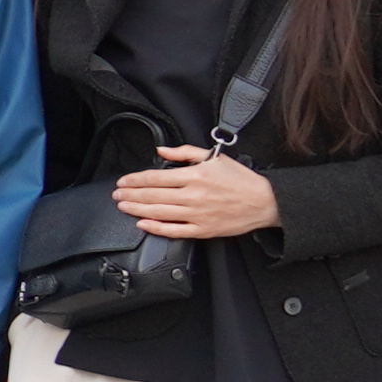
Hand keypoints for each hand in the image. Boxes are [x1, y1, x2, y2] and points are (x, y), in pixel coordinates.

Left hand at [109, 145, 281, 241]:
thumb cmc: (240, 179)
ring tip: (123, 206)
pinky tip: (143, 224)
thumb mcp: (214, 157)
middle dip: (131, 195)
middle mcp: (193, 195)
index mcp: (195, 175)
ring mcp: (197, 214)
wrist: (264, 201)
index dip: (135, 180)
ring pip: (159, 213)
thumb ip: (185, 152)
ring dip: (137, 210)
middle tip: (117, 195)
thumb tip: (161, 151)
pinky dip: (156, 228)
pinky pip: (174, 230)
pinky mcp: (202, 230)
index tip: (123, 181)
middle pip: (153, 196)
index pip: (156, 177)